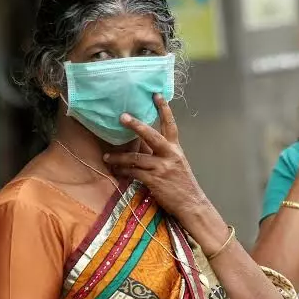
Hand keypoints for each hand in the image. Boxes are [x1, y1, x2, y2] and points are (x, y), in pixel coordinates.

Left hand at [103, 94, 210, 217]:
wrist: (191, 204)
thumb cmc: (182, 185)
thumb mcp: (176, 165)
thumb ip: (161, 154)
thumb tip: (142, 145)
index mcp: (176, 149)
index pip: (171, 125)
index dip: (164, 109)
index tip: (156, 94)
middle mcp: (170, 155)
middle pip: (151, 135)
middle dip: (136, 125)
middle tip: (122, 116)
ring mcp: (162, 167)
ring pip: (136, 157)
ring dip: (119, 157)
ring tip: (107, 156)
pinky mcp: (155, 180)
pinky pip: (134, 172)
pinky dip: (123, 171)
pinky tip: (116, 171)